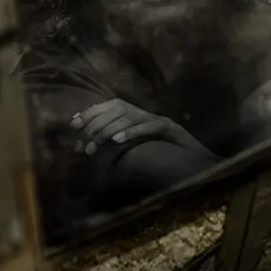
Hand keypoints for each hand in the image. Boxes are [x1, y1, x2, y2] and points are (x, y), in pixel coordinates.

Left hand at [69, 98, 212, 158]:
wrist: (197, 166)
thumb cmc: (165, 162)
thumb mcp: (135, 154)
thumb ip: (117, 147)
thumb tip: (88, 146)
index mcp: (140, 117)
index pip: (112, 105)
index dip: (92, 112)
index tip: (73, 125)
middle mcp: (149, 114)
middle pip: (118, 109)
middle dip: (96, 124)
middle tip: (82, 145)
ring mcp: (161, 120)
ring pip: (130, 116)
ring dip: (108, 131)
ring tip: (94, 148)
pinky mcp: (171, 129)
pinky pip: (149, 126)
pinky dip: (132, 131)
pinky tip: (117, 140)